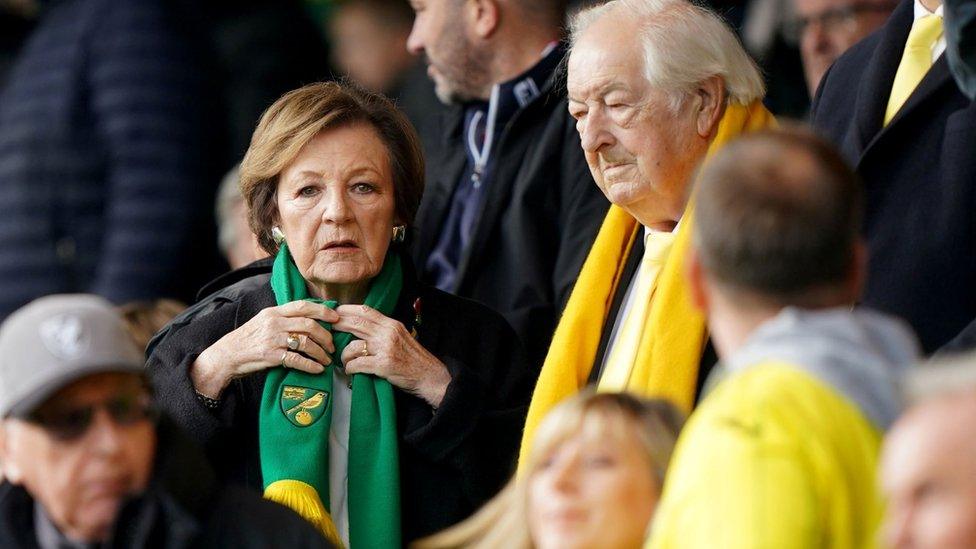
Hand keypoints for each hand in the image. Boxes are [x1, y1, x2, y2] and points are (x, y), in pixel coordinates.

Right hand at [191, 301, 339, 397]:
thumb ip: (283, 318)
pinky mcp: (271, 356)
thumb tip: (309, 318)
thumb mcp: (264, 321)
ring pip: (306, 342)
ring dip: (321, 352)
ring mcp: (273, 339)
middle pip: (309, 324)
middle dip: (325, 335)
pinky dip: (310, 365)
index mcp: (274, 312)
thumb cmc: (248, 339)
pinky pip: (297, 359)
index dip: (322, 310)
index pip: (303, 306)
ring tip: (326, 360)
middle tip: (332, 345)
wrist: (226, 355)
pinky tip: (317, 369)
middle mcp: (275, 323)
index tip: (336, 317)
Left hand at [334, 304, 450, 407]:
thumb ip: (383, 331)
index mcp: (392, 324)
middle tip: (328, 330)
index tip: (335, 313)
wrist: (430, 376)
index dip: (347, 310)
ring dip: (344, 355)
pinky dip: (350, 368)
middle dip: (337, 326)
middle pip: (356, 323)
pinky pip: (357, 364)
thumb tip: (361, 327)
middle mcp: (388, 333)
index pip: (366, 310)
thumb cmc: (414, 359)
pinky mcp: (384, 365)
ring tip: (344, 361)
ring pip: (353, 346)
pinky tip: (351, 371)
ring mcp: (386, 349)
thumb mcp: (401, 337)